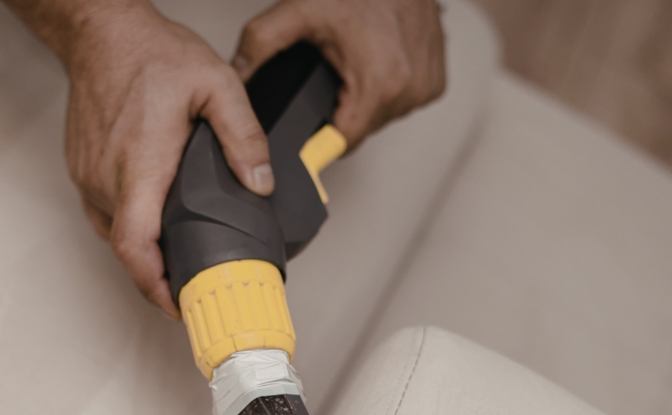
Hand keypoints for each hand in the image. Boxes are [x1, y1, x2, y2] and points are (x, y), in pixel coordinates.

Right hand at [11, 0, 274, 318]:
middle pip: (129, 252)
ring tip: (178, 257)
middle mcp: (108, 178)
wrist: (101, 32)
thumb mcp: (216, 84)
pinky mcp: (82, 172)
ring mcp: (89, 177)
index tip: (178, 306)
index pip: (137, 248)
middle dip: (160, 277)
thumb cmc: (150, 54)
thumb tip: (260, 182)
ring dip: (145, 252)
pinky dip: (130, 228)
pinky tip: (154, 221)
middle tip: (193, 287)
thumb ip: (244, 136)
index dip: (155, 287)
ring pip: (115, 236)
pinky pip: (105, 215)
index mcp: (141, 167)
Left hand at [232, 0, 445, 149]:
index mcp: (379, 84)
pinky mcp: (436, 82)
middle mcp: (409, 90)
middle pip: (360, 130)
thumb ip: (261, 45)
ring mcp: (427, 86)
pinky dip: (388, 88)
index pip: (341, 143)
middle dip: (340, 110)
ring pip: (381, 118)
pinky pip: (403, 102)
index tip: (307, 132)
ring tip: (356, 61)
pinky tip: (378, 61)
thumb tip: (235, 76)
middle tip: (333, 72)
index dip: (318, 138)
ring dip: (364, 99)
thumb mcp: (300, 10)